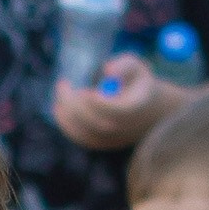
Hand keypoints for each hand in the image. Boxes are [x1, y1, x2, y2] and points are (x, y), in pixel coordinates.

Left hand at [51, 54, 169, 149]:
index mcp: (136, 108)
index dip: (99, 104)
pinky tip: (60, 107)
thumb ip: (124, 65)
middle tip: (63, 83)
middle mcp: (125, 128)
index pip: (117, 112)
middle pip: (96, 123)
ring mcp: (113, 139)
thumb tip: (107, 70)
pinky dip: (66, 123)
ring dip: (67, 112)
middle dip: (75, 103)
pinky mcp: (102, 143)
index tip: (84, 90)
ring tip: (62, 89)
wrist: (148, 109)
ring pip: (84, 132)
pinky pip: (81, 138)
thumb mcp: (137, 67)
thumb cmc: (137, 83)